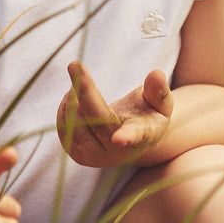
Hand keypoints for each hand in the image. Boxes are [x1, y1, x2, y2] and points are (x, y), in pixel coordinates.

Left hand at [56, 61, 172, 167]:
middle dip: (84, 91)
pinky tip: (73, 98)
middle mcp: (117, 151)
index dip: (127, 138)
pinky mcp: (79, 156)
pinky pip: (64, 130)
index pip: (134, 136)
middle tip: (74, 65)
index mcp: (141, 135)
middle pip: (96, 120)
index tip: (119, 140)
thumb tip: (157, 74)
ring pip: (76, 125)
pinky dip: (64, 109)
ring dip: (72, 99)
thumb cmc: (147, 115)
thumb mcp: (159, 102)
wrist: (130, 139)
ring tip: (78, 84)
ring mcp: (96, 157)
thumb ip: (158, 90)